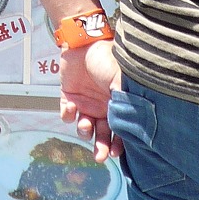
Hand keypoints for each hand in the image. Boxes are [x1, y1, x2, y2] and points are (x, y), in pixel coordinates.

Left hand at [60, 41, 122, 161]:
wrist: (84, 42)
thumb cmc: (106, 60)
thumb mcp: (121, 81)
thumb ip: (126, 103)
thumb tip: (132, 125)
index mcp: (116, 106)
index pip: (119, 131)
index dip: (118, 144)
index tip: (115, 153)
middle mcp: (101, 108)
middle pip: (102, 135)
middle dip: (101, 147)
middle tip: (100, 156)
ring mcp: (85, 103)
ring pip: (84, 127)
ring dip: (84, 130)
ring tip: (85, 124)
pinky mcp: (69, 95)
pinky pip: (66, 113)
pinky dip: (68, 114)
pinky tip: (72, 107)